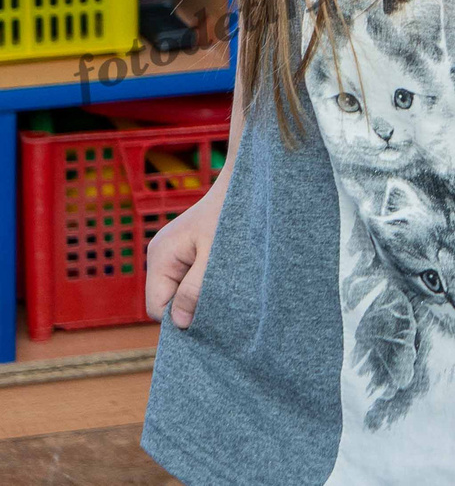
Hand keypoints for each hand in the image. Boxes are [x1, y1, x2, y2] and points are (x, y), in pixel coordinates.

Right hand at [145, 170, 230, 327]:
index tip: (210, 319)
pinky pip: (192, 277)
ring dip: (202, 293)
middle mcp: (161, 255)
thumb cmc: (232, 213)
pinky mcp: (189, 249)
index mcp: (161, 256)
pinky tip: (227, 275)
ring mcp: (174, 252)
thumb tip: (179, 323)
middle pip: (168, 300)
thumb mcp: (217, 255)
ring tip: (228, 284)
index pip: (157, 307)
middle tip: (224, 303)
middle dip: (191, 306)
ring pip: (181, 290)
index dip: (180, 318)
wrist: (247, 180)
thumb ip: (197, 289)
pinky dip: (207, 281)